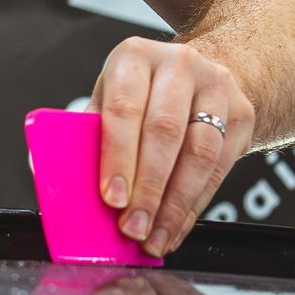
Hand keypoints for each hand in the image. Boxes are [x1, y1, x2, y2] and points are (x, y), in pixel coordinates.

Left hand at [94, 38, 253, 255]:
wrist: (203, 75)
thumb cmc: (145, 94)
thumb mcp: (110, 98)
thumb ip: (86, 134)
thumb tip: (52, 176)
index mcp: (134, 57)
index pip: (124, 108)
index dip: (118, 157)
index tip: (111, 197)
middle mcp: (179, 64)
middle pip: (165, 132)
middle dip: (147, 189)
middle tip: (132, 227)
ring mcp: (216, 87)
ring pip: (199, 153)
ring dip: (174, 204)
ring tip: (155, 237)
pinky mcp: (241, 114)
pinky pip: (220, 168)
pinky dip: (194, 205)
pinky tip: (176, 227)